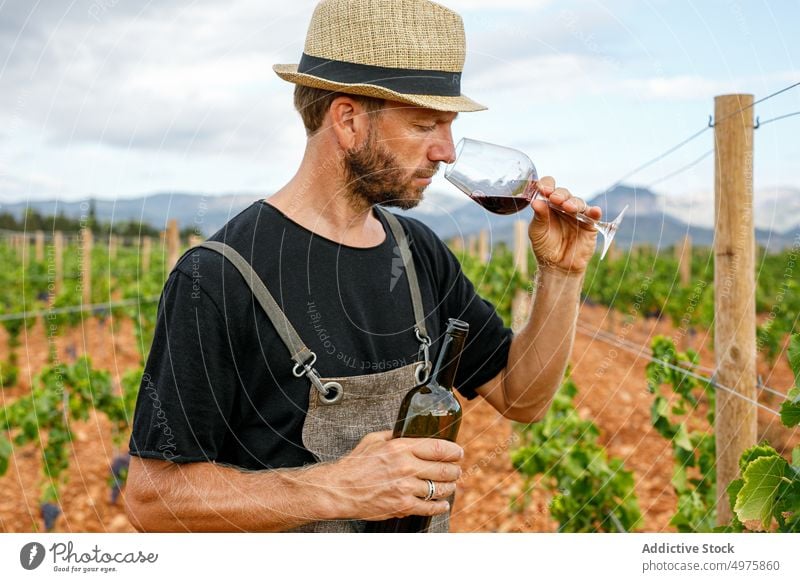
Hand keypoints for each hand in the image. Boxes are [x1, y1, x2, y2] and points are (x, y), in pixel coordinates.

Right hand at [321, 430, 462, 520]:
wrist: (340, 489)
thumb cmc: (355, 464)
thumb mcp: (373, 440)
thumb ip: (393, 436)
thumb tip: (407, 433)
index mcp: (401, 448)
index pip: (438, 448)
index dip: (454, 452)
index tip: (458, 453)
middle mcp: (406, 467)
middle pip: (443, 469)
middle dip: (455, 470)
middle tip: (457, 470)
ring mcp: (405, 488)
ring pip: (439, 489)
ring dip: (449, 487)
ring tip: (451, 485)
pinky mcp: (402, 506)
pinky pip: (429, 507)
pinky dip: (440, 506)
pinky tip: (443, 504)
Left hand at [528, 176, 601, 273]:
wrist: (557, 265)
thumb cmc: (545, 246)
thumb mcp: (537, 231)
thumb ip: (539, 216)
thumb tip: (536, 201)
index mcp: (548, 204)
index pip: (549, 187)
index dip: (546, 185)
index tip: (542, 189)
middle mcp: (563, 206)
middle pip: (564, 193)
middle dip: (559, 194)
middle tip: (554, 199)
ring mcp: (577, 214)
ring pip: (578, 202)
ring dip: (574, 203)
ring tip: (568, 207)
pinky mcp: (589, 224)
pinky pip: (593, 215)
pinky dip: (594, 212)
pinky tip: (594, 211)